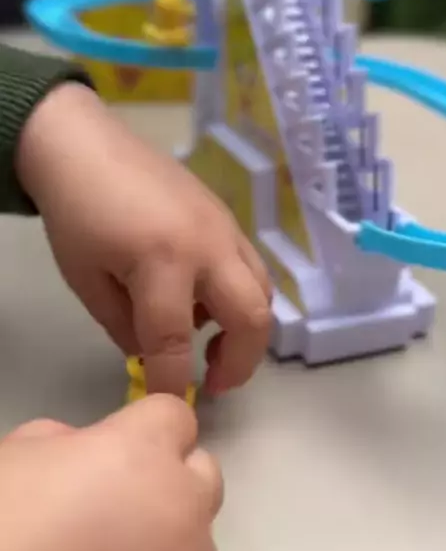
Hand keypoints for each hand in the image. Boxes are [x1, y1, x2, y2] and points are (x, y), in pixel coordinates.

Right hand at [0, 396, 221, 550]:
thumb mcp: (14, 461)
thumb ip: (63, 442)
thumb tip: (80, 450)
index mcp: (139, 456)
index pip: (173, 417)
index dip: (144, 431)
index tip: (124, 448)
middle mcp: (181, 508)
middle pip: (202, 475)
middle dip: (169, 482)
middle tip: (117, 508)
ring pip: (198, 541)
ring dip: (166, 544)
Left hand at [17, 82, 271, 395]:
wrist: (86, 145)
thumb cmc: (76, 212)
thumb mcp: (86, 280)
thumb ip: (124, 327)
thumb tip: (154, 354)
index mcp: (163, 261)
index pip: (176, 341)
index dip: (173, 382)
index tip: (169, 405)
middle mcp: (208, 245)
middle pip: (252, 317)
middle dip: (241, 363)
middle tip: (216, 382)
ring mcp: (225, 228)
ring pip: (263, 291)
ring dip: (246, 329)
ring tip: (212, 345)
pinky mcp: (227, 218)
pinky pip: (250, 267)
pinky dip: (239, 296)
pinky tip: (203, 300)